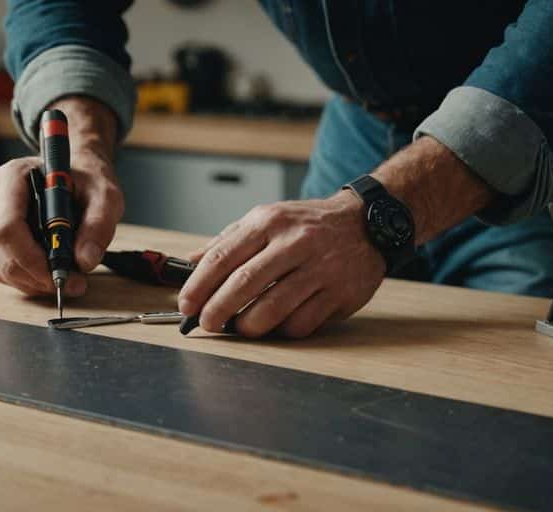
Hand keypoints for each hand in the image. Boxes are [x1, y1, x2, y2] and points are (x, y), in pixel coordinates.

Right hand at [0, 96, 123, 295]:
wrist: (78, 177)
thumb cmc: (86, 181)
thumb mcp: (104, 196)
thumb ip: (99, 224)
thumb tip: (85, 260)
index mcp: (13, 177)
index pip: (8, 225)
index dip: (30, 257)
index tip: (59, 274)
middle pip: (0, 249)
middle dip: (35, 275)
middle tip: (73, 283)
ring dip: (33, 282)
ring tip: (68, 279)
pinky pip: (1, 271)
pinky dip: (27, 282)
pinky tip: (50, 277)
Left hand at [178, 192, 385, 337]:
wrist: (366, 223)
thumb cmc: (307, 225)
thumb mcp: (265, 219)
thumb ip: (227, 241)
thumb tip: (189, 263)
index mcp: (269, 222)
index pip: (223, 256)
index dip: (199, 285)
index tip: (186, 304)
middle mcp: (295, 243)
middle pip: (245, 283)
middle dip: (218, 309)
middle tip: (206, 324)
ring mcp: (321, 268)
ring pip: (273, 308)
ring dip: (248, 326)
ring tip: (239, 328)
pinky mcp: (341, 293)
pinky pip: (302, 323)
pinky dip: (282, 330)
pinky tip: (276, 326)